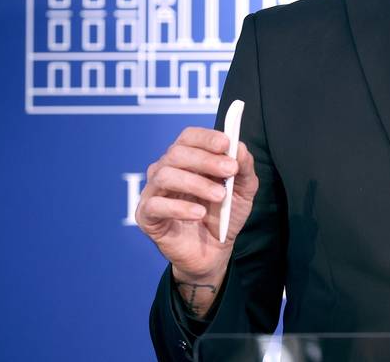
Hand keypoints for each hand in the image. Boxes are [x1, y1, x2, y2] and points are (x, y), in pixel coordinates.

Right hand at [136, 126, 258, 284]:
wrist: (214, 252)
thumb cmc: (223, 216)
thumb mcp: (243, 192)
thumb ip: (244, 168)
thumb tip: (239, 147)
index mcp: (187, 159)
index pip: (189, 137)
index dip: (206, 137)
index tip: (227, 144)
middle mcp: (166, 170)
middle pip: (177, 153)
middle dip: (206, 160)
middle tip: (229, 170)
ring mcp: (153, 192)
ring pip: (166, 175)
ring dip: (196, 183)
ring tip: (219, 196)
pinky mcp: (146, 216)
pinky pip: (156, 205)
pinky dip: (179, 207)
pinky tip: (198, 213)